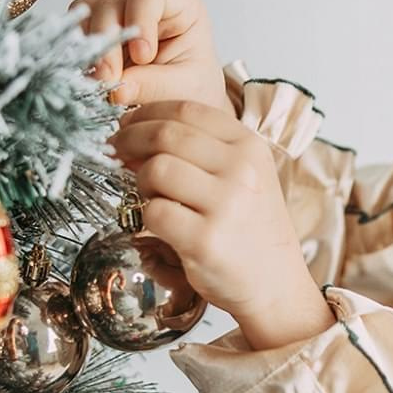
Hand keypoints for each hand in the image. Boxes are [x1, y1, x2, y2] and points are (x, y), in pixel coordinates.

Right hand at [69, 0, 226, 110]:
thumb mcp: (186, 90)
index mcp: (178, 3)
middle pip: (111, 2)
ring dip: (89, 49)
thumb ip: (155, 86)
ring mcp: (115, 14)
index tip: (143, 57)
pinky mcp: (95, 32)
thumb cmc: (194, 88)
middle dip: (108, 43)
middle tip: (110, 80)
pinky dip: (77, 54)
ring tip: (100, 83)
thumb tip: (118, 90)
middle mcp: (142, 2)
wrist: (181, 103)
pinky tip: (89, 77)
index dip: (140, 19)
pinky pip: (74, 32)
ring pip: (86, 13)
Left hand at [110, 98, 330, 339]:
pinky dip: (145, 217)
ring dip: (140, 182)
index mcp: (249, 146)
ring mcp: (225, 205)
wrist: (275, 282)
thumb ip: (201, 149)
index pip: (186, 109)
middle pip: (165, 135)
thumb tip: (136, 130)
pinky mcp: (205, 240)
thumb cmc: (251, 227)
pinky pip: (154, 213)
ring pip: (155, 170)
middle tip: (117, 153)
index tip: (127, 126)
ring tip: (150, 196)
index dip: (146, 113)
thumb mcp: (243, 175)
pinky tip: (157, 224)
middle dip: (129, 141)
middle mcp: (241, 170)